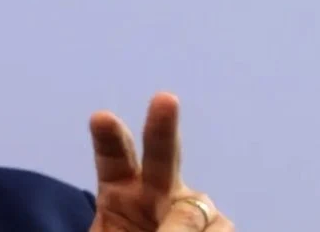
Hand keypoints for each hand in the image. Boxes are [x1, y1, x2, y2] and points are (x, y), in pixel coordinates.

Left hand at [89, 92, 233, 230]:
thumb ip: (123, 227)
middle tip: (165, 100)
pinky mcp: (219, 229)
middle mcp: (158, 192)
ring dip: (180, 229)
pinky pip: (219, 231)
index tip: (101, 118)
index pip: (114, 157)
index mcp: (119, 191)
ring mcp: (191, 209)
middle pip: (162, 157)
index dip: (109, 137)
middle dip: (163, 128)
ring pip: (196, 212)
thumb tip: (173, 228)